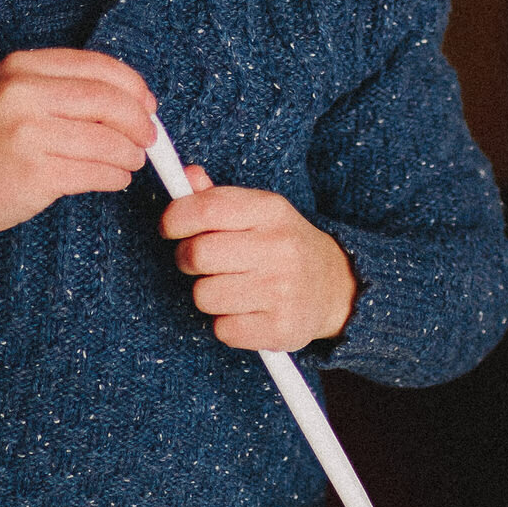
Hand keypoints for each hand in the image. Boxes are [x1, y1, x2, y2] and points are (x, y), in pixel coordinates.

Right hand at [0, 49, 155, 241]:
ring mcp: (29, 135)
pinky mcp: (36, 175)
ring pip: (107, 139)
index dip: (132, 86)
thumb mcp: (11, 95)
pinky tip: (115, 179)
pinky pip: (95, 173)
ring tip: (130, 161)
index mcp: (21, 67)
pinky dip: (115, 177)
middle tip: (149, 138)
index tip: (147, 104)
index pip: (97, 66)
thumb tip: (129, 100)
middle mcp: (24, 94)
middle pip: (108, 101)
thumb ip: (61, 89)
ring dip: (130, 154)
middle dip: (139, 122)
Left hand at [161, 169, 356, 350]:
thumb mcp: (259, 212)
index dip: (175, 218)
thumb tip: (186, 176)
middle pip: (197, 254)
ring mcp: (282, 290)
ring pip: (204, 296)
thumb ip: (218, 197)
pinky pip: (222, 330)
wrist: (337, 286)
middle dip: (186, 260)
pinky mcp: (281, 328)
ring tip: (229, 288)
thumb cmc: (284, 245)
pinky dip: (226, 324)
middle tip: (199, 262)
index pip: (207, 208)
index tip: (170, 228)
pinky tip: (246, 311)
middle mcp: (279, 247)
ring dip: (207, 294)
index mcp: (270, 210)